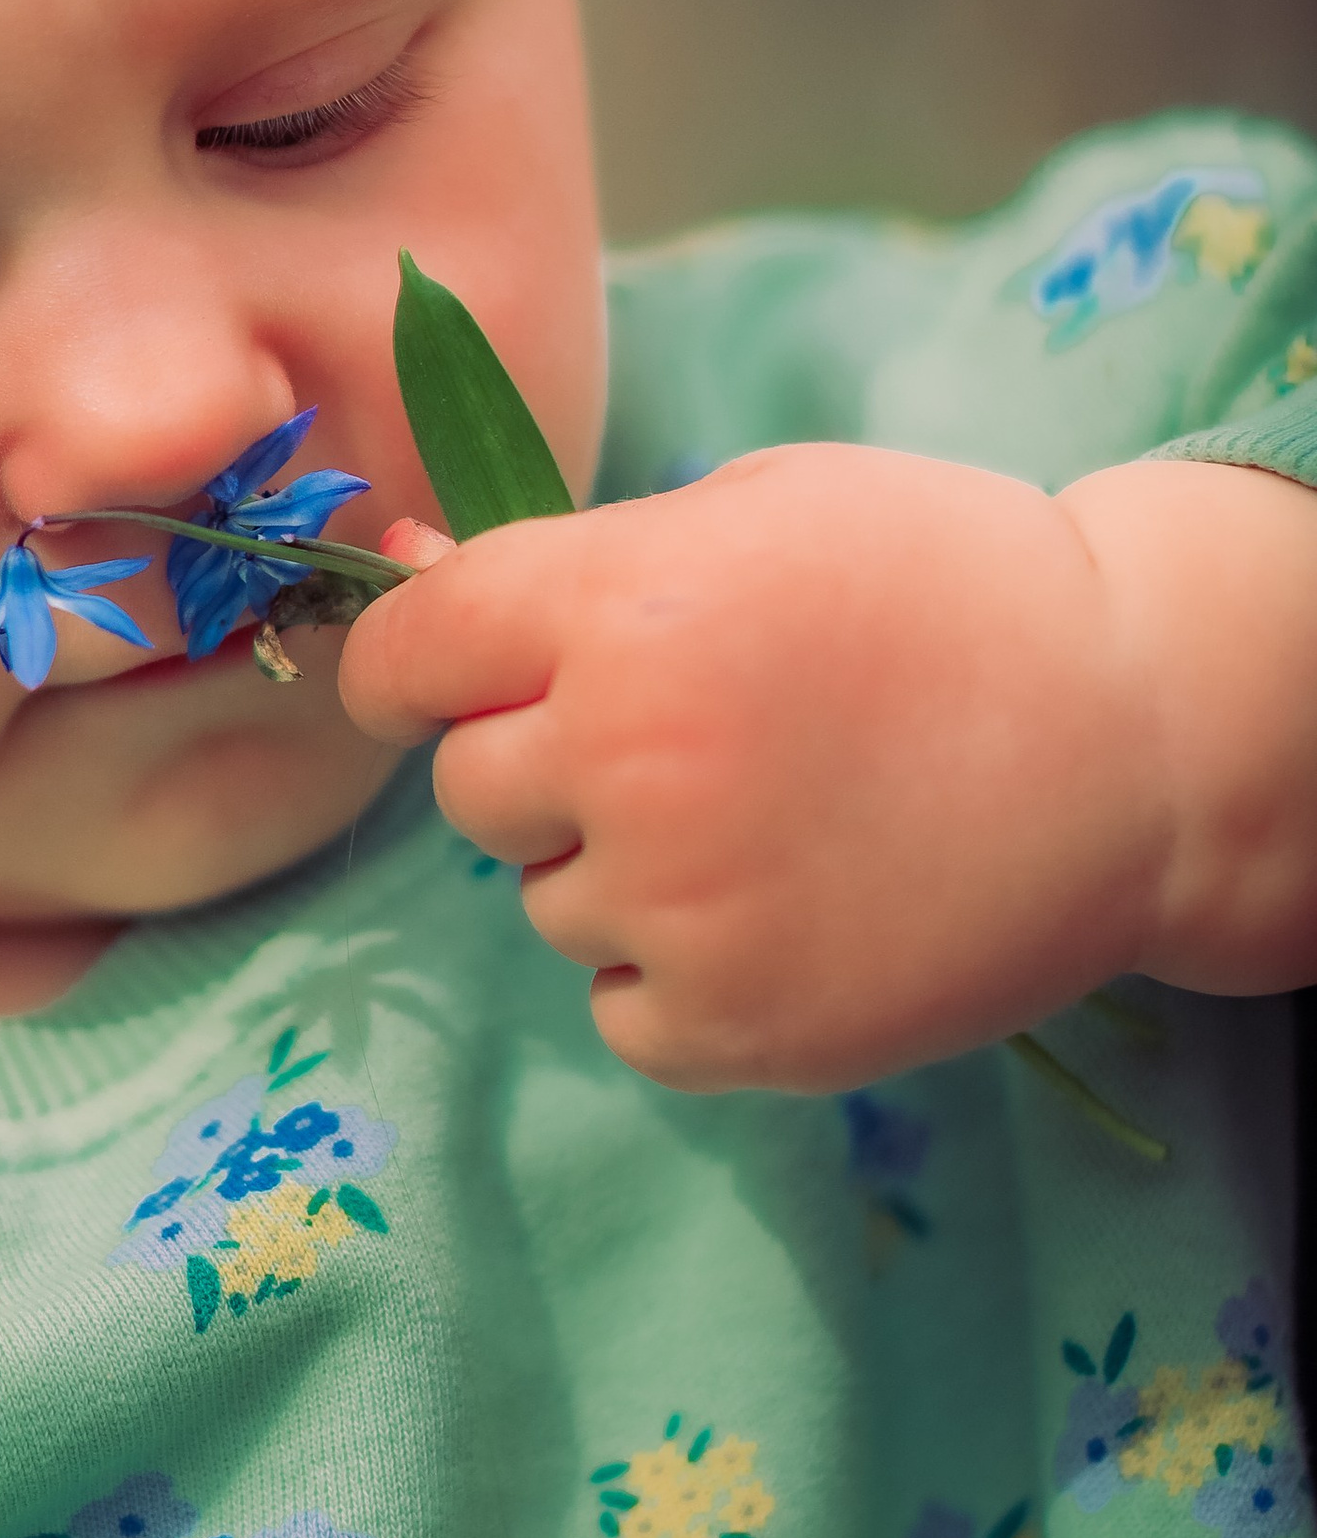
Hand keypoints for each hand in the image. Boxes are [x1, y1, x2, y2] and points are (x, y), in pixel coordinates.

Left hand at [337, 443, 1316, 1093]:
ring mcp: (682, 905)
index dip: (412, 668)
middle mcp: (628, 757)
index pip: (406, 654)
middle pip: (469, 789)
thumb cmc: (947, 589)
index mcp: (618, 608)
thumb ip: (562, 560)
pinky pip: (620, 1006)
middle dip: (542, 766)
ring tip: (773, 817)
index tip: (442, 685)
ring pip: (546, 899)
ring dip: (620, 869)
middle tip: (679, 741)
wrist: (1144, 739)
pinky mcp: (738, 1028)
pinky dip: (680, 971)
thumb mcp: (755, 510)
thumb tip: (392, 569)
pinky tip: (793, 902)